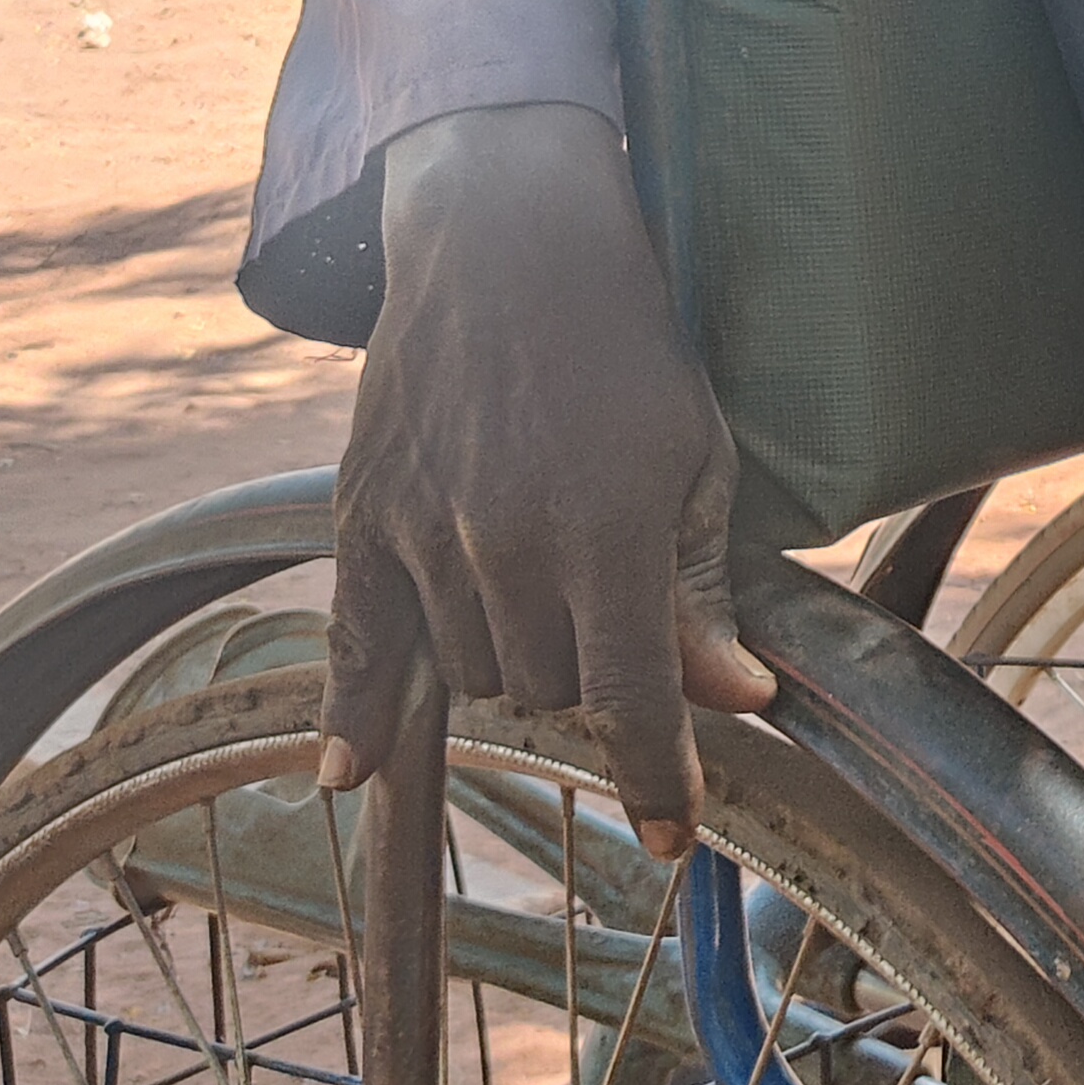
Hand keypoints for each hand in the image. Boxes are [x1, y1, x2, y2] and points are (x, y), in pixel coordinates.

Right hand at [319, 101, 775, 857]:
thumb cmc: (628, 347)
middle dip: (593, 685)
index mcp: (611, 538)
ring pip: (473, 676)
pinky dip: (349, 715)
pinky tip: (344, 775)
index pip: (636, 703)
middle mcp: (512, 552)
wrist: (508, 244)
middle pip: (553, 694)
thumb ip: (702, 589)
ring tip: (542, 583)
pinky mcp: (366, 518)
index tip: (676, 840)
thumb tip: (740, 703)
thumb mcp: (696, 458)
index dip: (660, 782)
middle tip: (613, 622)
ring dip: (514, 665)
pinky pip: (352, 642)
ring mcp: (428, 538)